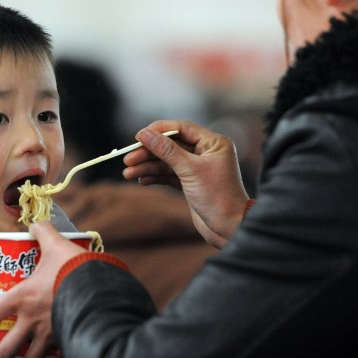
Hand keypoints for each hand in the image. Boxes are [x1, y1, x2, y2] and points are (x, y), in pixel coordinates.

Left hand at [0, 221, 85, 357]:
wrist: (100, 288)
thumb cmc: (72, 268)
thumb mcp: (56, 245)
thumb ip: (44, 232)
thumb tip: (36, 224)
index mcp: (22, 298)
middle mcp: (32, 321)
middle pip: (7, 349)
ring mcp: (50, 335)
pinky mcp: (68, 341)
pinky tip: (58, 357)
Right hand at [123, 120, 248, 248]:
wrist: (229, 228)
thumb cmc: (217, 197)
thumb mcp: (190, 170)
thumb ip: (166, 150)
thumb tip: (145, 134)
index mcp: (213, 143)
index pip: (181, 128)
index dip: (158, 131)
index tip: (138, 137)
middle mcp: (206, 152)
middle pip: (171, 145)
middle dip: (148, 152)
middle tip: (128, 160)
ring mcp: (198, 168)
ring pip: (167, 161)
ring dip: (148, 166)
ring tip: (128, 173)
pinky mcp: (191, 183)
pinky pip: (169, 174)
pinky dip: (155, 177)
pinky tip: (141, 180)